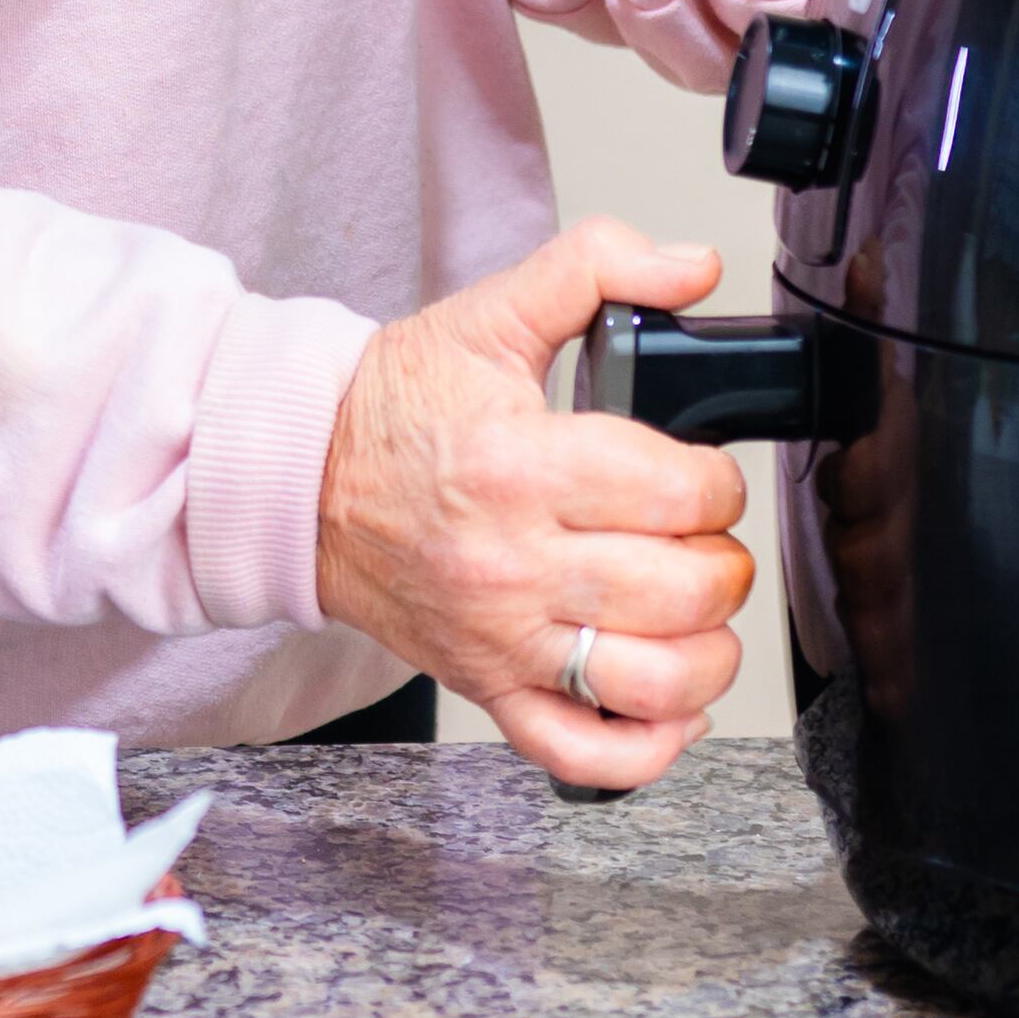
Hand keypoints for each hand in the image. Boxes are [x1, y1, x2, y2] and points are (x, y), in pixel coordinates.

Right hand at [313, 217, 754, 791]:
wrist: (298, 479)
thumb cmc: (394, 408)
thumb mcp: (489, 313)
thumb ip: (595, 266)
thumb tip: (691, 266)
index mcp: (519, 464)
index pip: (675, 492)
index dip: (717, 482)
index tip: (701, 474)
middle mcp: (511, 562)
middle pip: (680, 591)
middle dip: (720, 562)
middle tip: (700, 537)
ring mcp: (500, 637)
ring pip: (650, 681)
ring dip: (706, 654)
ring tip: (696, 613)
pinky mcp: (487, 686)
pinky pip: (582, 752)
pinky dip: (647, 745)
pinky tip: (669, 701)